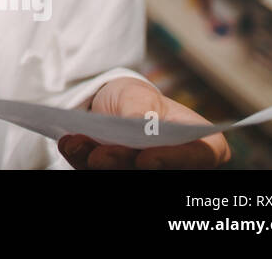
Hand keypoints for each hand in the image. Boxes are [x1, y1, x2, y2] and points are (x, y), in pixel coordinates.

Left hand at [57, 76, 231, 169]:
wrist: (112, 108)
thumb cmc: (137, 100)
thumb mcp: (139, 96)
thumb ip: (142, 109)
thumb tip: (139, 122)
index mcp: (201, 146)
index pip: (197, 157)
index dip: (172, 161)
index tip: (145, 159)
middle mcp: (177, 168)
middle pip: (156, 173)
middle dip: (123, 164)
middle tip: (98, 156)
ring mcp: (148, 175)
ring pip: (126, 176)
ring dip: (97, 164)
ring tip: (77, 144)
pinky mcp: (119, 177)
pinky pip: (100, 175)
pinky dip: (82, 161)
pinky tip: (71, 145)